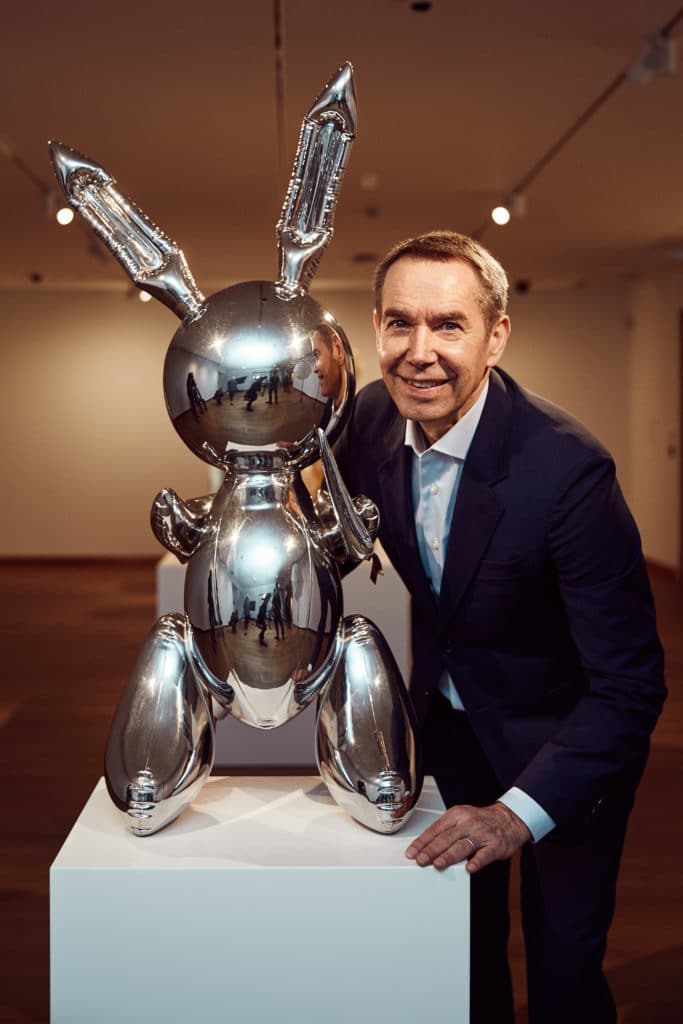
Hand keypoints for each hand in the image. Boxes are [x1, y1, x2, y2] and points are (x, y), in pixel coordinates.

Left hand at [405, 802, 530, 873]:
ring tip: (437, 864)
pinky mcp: (495, 846)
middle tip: (420, 860)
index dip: (422, 842)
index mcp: (457, 815)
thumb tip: (424, 846)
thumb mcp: (461, 818)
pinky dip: (476, 862)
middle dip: (431, 850)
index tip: (412, 852)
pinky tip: (468, 868)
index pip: (436, 829)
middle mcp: (468, 823)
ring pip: (462, 846)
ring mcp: (482, 834)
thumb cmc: (481, 821)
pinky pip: (484, 855)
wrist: (509, 820)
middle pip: (446, 838)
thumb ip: (446, 830)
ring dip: (448, 856)